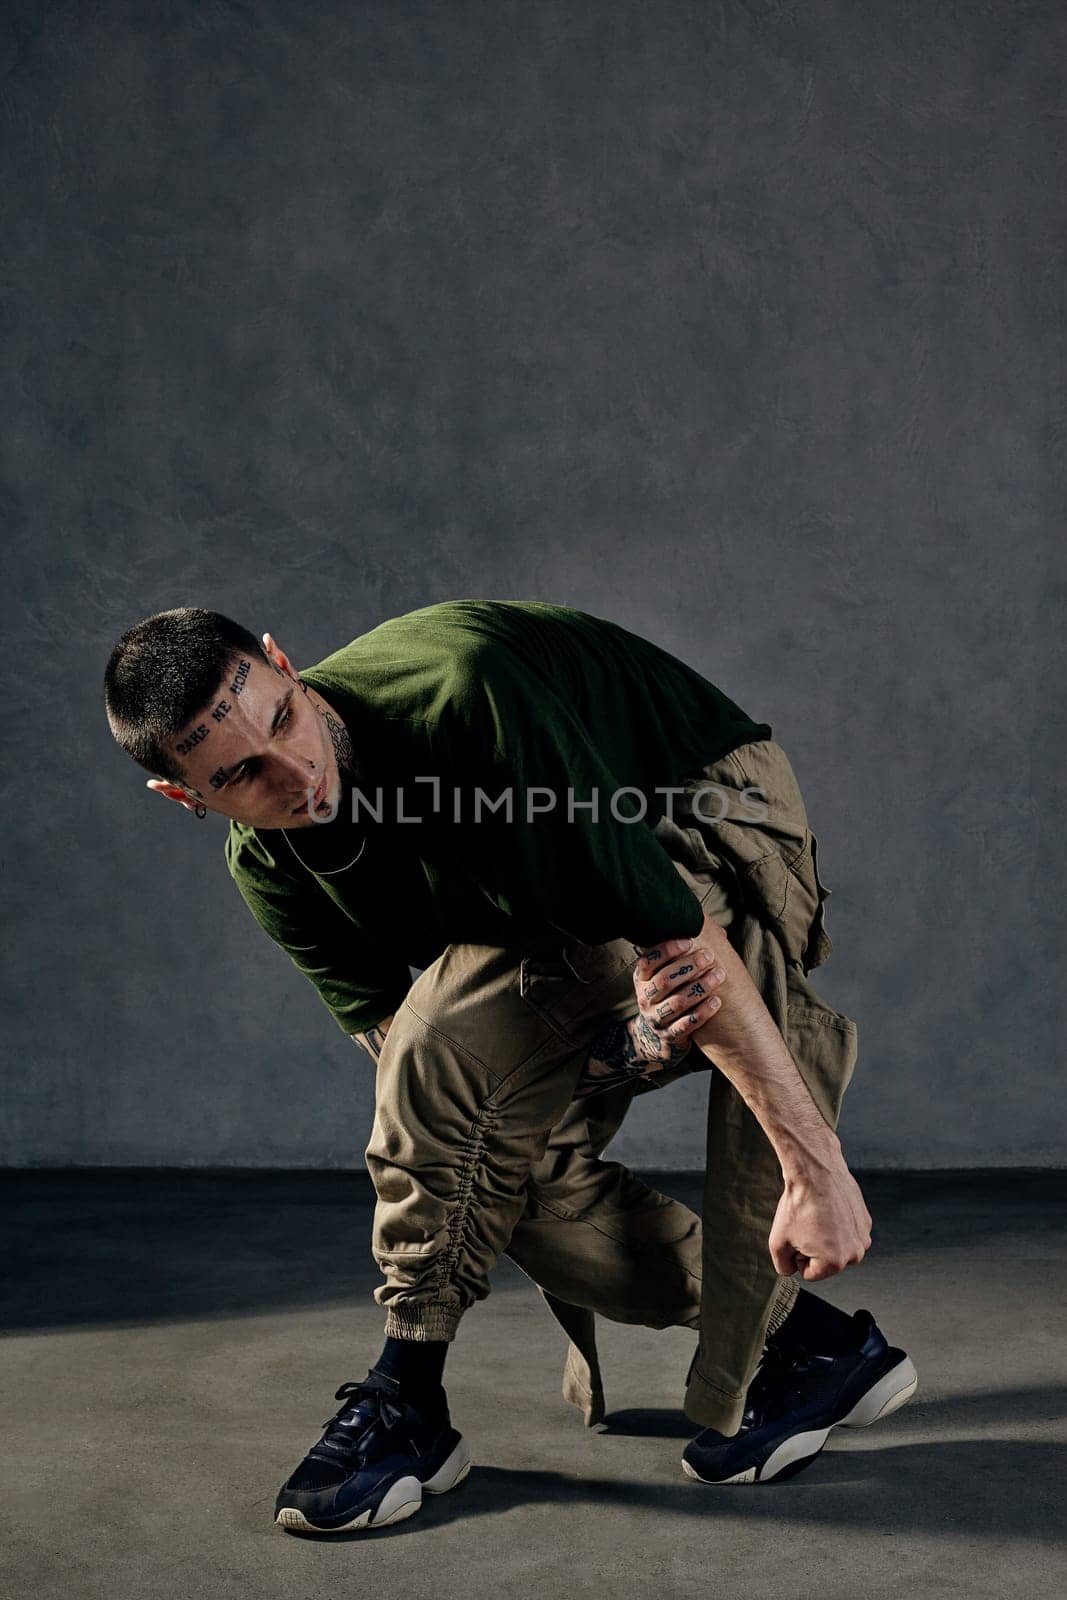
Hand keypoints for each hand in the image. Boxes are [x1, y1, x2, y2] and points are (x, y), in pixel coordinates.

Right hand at [572, 936, 726, 1098]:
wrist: (662, 1033)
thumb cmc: (671, 991)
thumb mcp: (667, 972)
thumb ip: (684, 950)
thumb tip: (712, 926)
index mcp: (641, 978)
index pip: (648, 961)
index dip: (667, 950)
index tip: (689, 940)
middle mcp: (645, 998)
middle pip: (664, 981)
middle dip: (688, 967)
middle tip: (709, 956)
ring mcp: (656, 1019)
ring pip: (676, 1004)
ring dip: (700, 988)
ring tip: (719, 976)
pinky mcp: (670, 1036)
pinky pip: (686, 1025)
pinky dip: (703, 1012)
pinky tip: (718, 1001)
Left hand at [768, 1149, 873, 1280]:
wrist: (815, 1172)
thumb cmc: (799, 1204)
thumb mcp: (777, 1243)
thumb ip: (783, 1267)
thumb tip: (790, 1270)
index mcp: (835, 1262)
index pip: (810, 1273)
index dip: (797, 1255)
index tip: (797, 1236)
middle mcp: (855, 1252)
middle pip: (825, 1261)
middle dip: (813, 1247)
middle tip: (806, 1225)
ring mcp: (862, 1235)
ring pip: (836, 1245)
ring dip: (825, 1236)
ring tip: (816, 1216)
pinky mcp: (865, 1219)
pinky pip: (845, 1230)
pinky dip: (835, 1222)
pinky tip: (827, 1209)